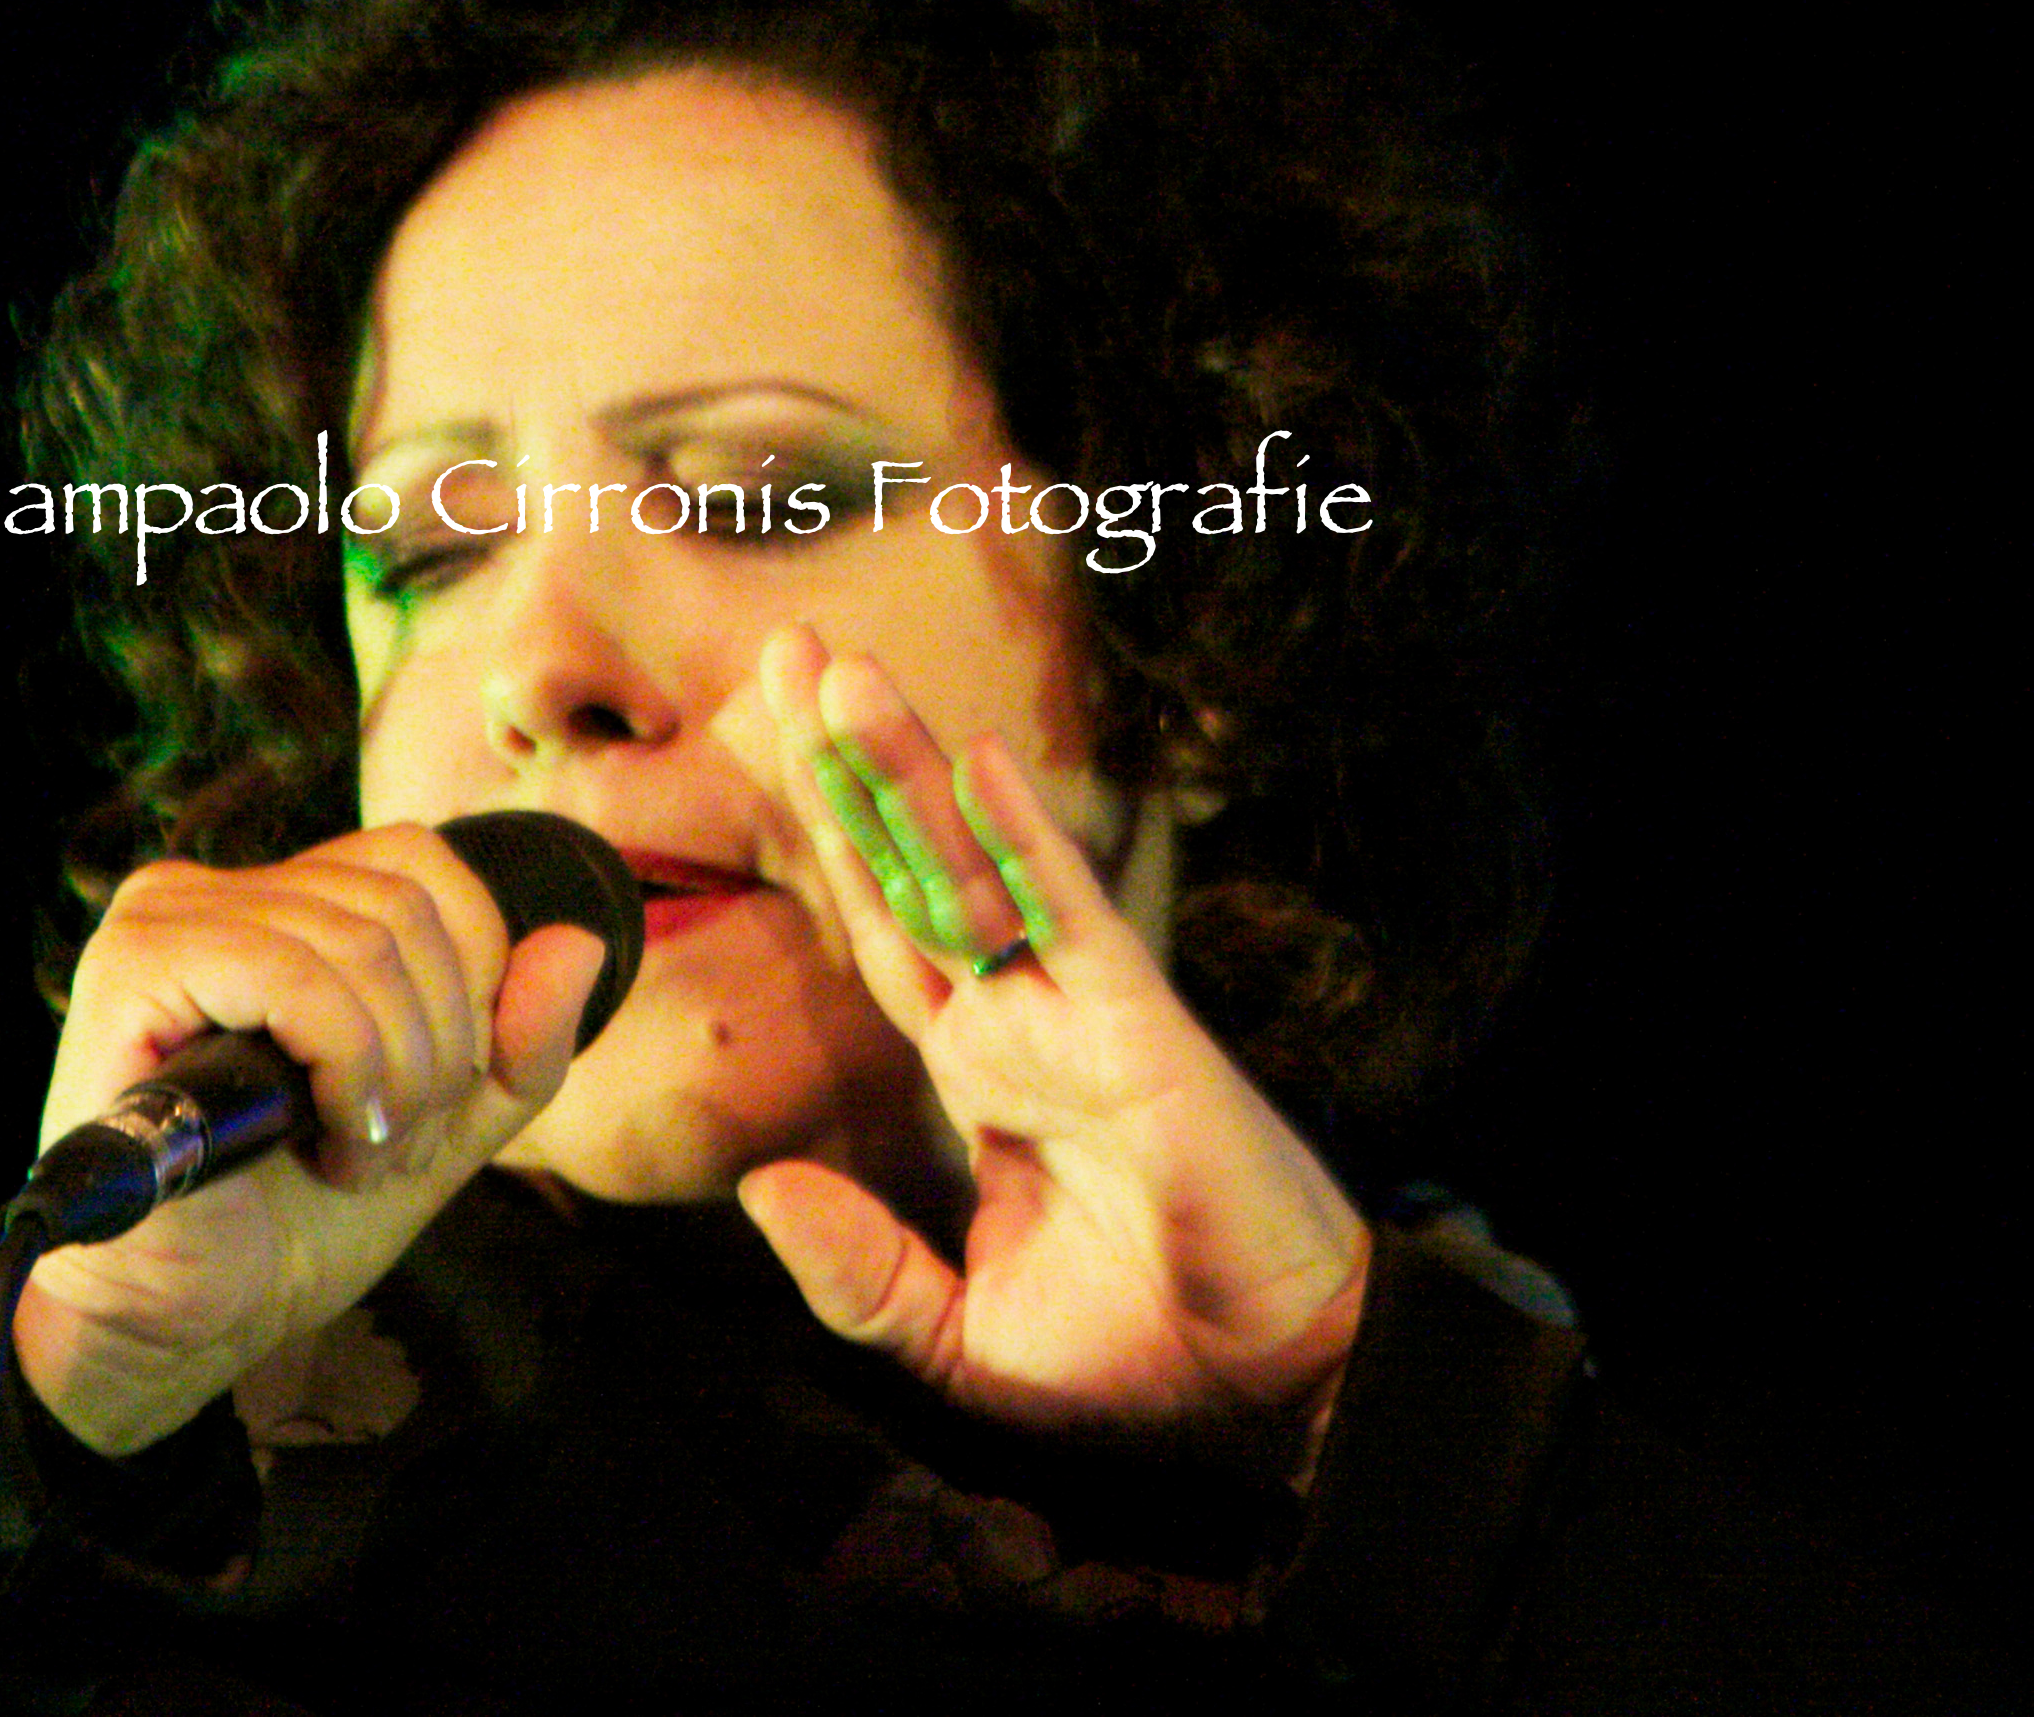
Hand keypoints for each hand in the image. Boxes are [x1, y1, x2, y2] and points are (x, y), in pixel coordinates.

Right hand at [14, 823, 611, 1457]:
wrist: (180, 1323)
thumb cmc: (287, 1224)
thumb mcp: (440, 1130)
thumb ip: (515, 1048)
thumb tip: (583, 942)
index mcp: (270, 905)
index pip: (420, 865)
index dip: (472, 975)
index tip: (439, 1095)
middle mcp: (207, 891)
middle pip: (402, 905)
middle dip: (438, 1044)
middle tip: (394, 1143)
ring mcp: (163, 921)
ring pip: (360, 943)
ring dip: (393, 1075)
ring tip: (354, 1155)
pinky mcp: (134, 971)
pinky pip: (294, 977)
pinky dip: (346, 1068)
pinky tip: (328, 1142)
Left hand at [742, 624, 1366, 1462]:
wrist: (1268, 1387)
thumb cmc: (1134, 1355)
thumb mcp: (959, 1335)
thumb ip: (860, 1273)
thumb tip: (765, 1190)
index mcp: (974, 1070)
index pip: (879, 928)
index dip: (826, 836)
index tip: (769, 735)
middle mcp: (1016, 1020)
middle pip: (907, 867)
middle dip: (848, 761)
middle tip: (789, 645)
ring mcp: (1074, 1015)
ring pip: (970, 870)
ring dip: (909, 772)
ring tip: (841, 675)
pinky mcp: (1139, 1032)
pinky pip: (1068, 920)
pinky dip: (1024, 841)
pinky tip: (977, 763)